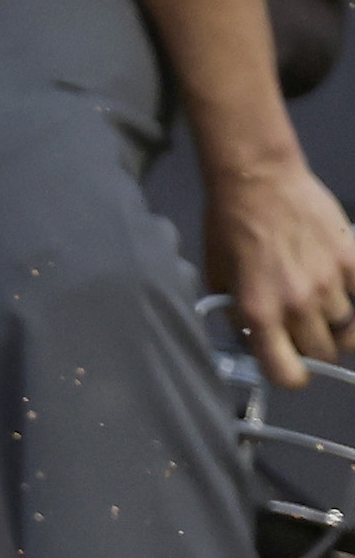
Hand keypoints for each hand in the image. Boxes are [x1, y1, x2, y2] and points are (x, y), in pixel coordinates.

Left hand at [208, 148, 354, 382]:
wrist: (258, 180)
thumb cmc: (229, 226)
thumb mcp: (216, 277)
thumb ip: (235, 314)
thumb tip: (252, 341)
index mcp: (259, 312)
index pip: (288, 374)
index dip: (292, 376)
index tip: (291, 367)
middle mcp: (297, 304)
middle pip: (324, 354)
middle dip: (314, 350)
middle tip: (305, 333)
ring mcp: (330, 283)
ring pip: (349, 332)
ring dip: (338, 328)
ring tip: (324, 311)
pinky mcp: (353, 261)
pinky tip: (346, 295)